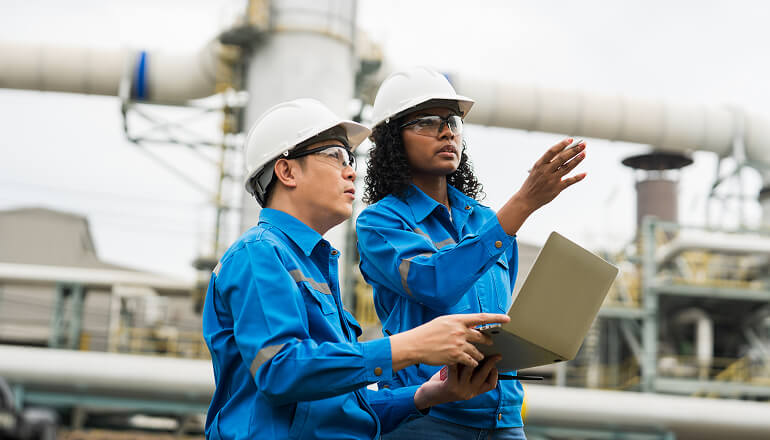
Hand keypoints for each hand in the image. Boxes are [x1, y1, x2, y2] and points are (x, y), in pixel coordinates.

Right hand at [390, 313, 509, 370]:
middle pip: (481, 336)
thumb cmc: (427, 333)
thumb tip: (468, 324)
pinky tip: (470, 363)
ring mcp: (458, 344)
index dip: (496, 318)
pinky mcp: (456, 356)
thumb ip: (456, 323)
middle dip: (487, 341)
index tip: (507, 319)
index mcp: (457, 320)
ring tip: (477, 356)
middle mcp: (460, 331)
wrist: (415, 344)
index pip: (481, 318)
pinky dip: (472, 363)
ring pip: (477, 351)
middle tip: (490, 342)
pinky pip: (471, 361)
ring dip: (478, 355)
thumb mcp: (442, 322)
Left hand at [413, 356, 501, 409]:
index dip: (494, 373)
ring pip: (470, 369)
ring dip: (469, 356)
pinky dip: (455, 358)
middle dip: (488, 361)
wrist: (429, 396)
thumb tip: (479, 352)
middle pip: (483, 375)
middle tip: (488, 349)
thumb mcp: (460, 379)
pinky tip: (453, 350)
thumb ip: (469, 371)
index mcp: (474, 392)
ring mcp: (460, 390)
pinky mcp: (451, 386)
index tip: (495, 361)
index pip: (491, 385)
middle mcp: (469, 393)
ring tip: (468, 346)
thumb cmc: (445, 383)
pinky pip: (455, 369)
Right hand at [496, 137, 586, 234]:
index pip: (552, 151)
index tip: (570, 139)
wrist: (526, 199)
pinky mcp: (557, 189)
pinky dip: (577, 177)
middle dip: (574, 150)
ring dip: (577, 160)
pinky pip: (569, 181)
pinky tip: (584, 173)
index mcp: (539, 165)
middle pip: (562, 158)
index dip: (562, 145)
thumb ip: (549, 162)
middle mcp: (546, 171)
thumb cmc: (533, 182)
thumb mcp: (537, 170)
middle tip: (583, 144)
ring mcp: (552, 180)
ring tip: (584, 153)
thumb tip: (565, 153)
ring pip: (567, 168)